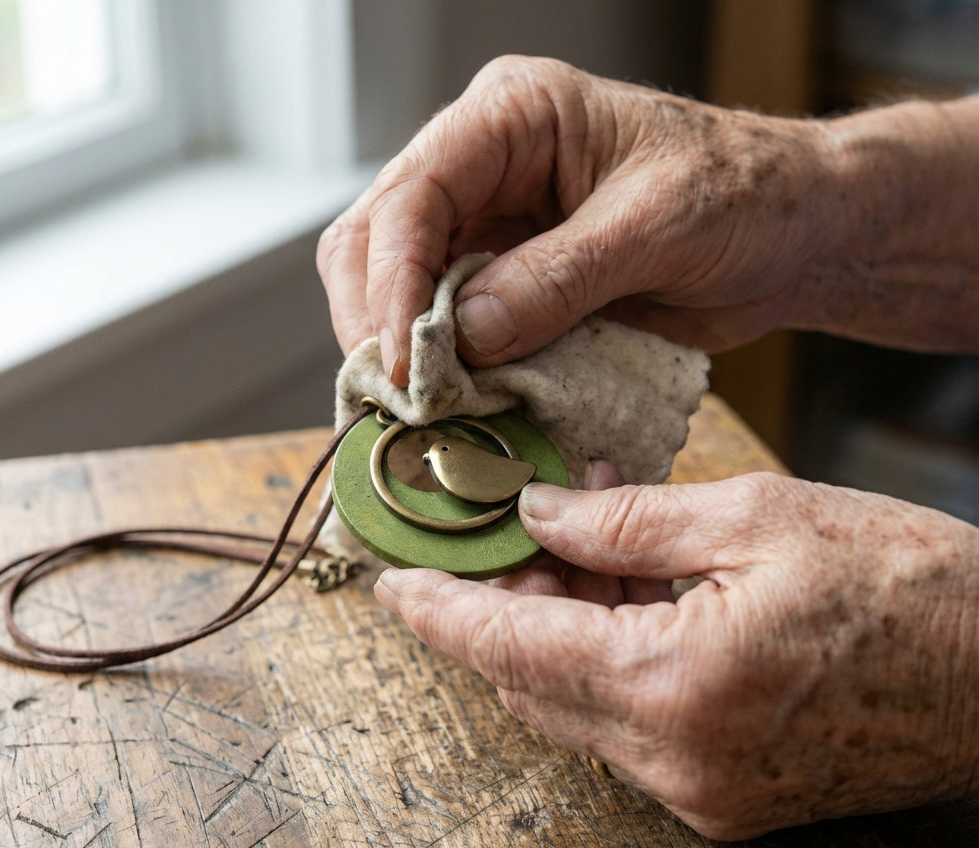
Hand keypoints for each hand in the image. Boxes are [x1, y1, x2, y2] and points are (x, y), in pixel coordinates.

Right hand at [318, 56, 978, 384]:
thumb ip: (561, 276)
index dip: (394, 278)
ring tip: (420, 410)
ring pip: (396, 288)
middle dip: (378, 320)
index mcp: (515, 116)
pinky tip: (452, 405)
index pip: (415, 191)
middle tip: (399, 397)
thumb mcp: (659, 225)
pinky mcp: (506, 284)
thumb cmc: (746, 195)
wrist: (791, 235)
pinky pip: (446, 328)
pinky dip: (442, 371)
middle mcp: (484, 167)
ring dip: (400, 352)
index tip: (401, 358)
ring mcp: (489, 227)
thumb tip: (467, 333)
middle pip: (377, 239)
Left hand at [374, 466, 978, 839]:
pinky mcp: (724, 796)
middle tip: (512, 526)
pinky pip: (628, 724)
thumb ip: (626, 520)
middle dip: (507, 603)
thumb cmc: (905, 584)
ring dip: (561, 623)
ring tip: (584, 533)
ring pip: (576, 702)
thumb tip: (541, 512)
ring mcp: (698, 789)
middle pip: (532, 681)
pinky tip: (628, 588)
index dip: (441, 612)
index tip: (394, 583)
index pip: (510, 649)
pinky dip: (609, 657)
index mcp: (673, 683)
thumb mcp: (758, 516)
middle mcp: (673, 758)